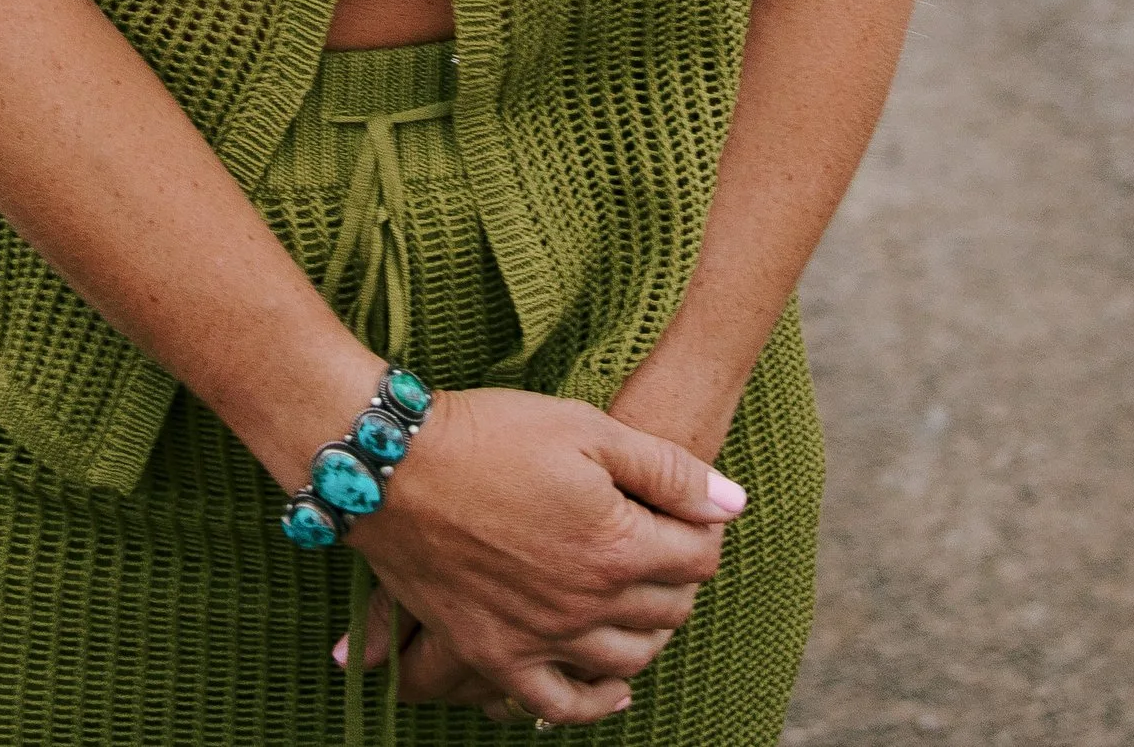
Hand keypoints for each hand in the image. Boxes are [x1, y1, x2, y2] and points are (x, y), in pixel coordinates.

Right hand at [339, 385, 742, 725]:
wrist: (399, 465)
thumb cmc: (495, 433)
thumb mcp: (587, 428)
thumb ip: (667, 470)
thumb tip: (733, 504)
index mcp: (616, 546)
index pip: (697, 559)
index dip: (701, 531)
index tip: (688, 514)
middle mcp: (587, 605)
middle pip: (667, 610)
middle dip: (678, 578)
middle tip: (665, 548)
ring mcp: (543, 639)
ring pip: (627, 659)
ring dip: (648, 632)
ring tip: (642, 599)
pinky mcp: (498, 658)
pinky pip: (560, 705)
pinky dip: (594, 702)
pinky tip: (613, 687)